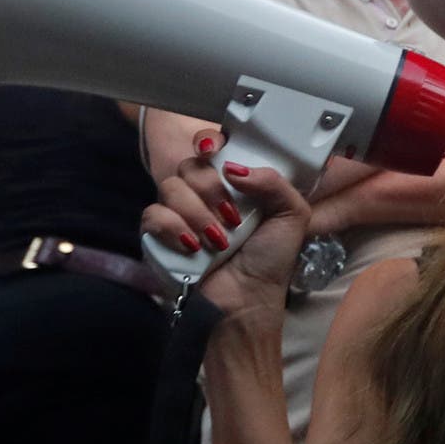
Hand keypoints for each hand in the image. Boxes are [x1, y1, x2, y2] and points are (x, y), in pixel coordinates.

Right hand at [142, 150, 311, 322]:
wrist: (247, 301)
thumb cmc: (271, 261)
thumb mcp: (291, 217)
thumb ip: (274, 183)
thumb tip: (233, 168)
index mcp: (235, 183)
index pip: (211, 145)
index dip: (208, 142)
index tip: (213, 151)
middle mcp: (205, 194)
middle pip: (190, 165)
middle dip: (211, 190)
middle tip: (232, 217)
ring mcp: (179, 213)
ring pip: (170, 187)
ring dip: (198, 215)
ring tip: (218, 242)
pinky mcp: (159, 235)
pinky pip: (152, 214)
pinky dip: (173, 229)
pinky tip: (192, 247)